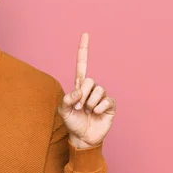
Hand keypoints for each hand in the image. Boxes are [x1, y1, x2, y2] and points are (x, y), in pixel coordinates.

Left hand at [58, 33, 115, 147]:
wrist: (83, 138)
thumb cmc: (72, 123)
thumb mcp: (63, 111)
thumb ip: (66, 99)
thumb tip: (78, 92)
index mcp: (79, 86)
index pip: (82, 64)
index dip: (83, 49)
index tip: (85, 34)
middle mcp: (91, 89)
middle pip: (90, 79)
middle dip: (82, 94)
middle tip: (79, 107)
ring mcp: (101, 96)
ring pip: (98, 90)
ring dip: (90, 103)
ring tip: (87, 111)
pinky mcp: (110, 105)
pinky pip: (106, 100)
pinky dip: (98, 108)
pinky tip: (95, 113)